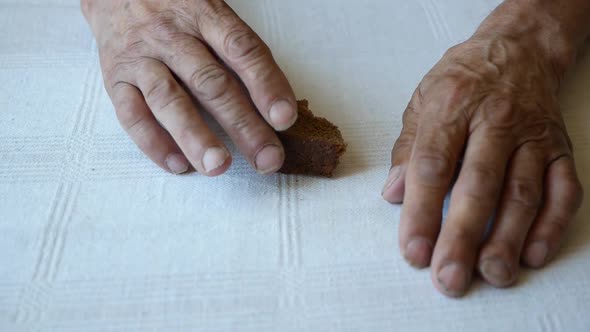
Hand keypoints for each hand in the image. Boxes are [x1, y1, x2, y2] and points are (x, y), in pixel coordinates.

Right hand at [81, 0, 296, 174]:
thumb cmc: (177, 9)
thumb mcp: (211, 13)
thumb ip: (237, 51)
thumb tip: (273, 103)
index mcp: (205, 15)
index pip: (242, 49)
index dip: (266, 84)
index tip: (284, 118)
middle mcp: (173, 36)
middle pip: (211, 83)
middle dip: (242, 125)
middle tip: (266, 159)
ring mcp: (141, 58)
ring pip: (169, 100)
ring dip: (195, 137)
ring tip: (218, 166)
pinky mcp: (115, 79)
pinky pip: (131, 114)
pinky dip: (153, 143)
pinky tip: (178, 165)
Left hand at [382, 4, 583, 296]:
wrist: (517, 50)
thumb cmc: (461, 81)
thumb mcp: (421, 103)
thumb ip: (406, 150)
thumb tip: (393, 195)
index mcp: (451, 108)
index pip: (432, 166)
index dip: (420, 213)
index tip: (412, 252)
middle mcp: (495, 122)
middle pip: (478, 185)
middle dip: (462, 237)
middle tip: (449, 278)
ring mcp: (532, 136)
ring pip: (522, 193)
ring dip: (506, 238)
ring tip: (491, 275)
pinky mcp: (560, 149)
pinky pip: (563, 190)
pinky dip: (551, 225)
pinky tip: (533, 254)